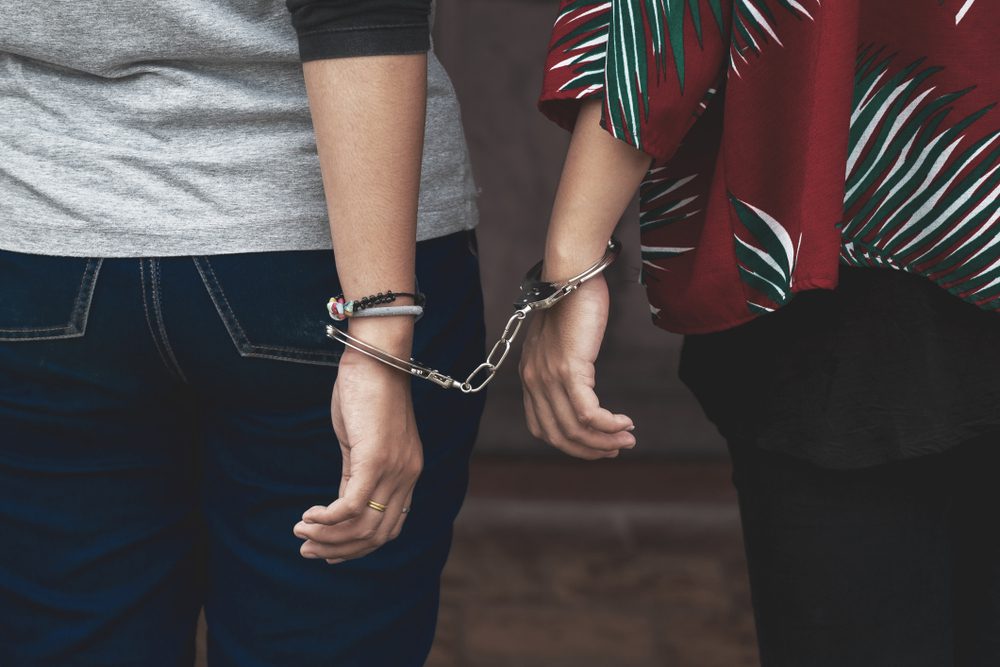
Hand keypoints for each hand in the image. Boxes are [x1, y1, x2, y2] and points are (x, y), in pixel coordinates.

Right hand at [293, 324, 421, 563]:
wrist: (376, 358)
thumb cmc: (367, 392)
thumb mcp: (362, 441)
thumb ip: (357, 473)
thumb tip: (341, 506)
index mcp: (408, 473)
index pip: (390, 528)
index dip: (358, 547)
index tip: (329, 550)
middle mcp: (407, 476)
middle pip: (377, 535)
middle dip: (340, 550)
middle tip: (307, 549)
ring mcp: (394, 469)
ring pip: (362, 526)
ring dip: (328, 537)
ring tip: (302, 534)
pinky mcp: (375, 459)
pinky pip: (350, 506)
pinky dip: (327, 519)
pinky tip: (308, 516)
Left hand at [519, 273, 635, 458]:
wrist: (571, 273)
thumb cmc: (572, 300)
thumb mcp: (562, 340)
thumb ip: (564, 365)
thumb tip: (581, 384)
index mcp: (530, 376)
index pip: (542, 427)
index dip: (570, 444)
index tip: (597, 445)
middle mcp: (533, 381)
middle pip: (557, 435)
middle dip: (589, 450)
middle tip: (617, 448)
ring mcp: (548, 377)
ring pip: (574, 428)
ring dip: (604, 440)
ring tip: (627, 438)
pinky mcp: (567, 369)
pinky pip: (587, 412)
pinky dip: (607, 424)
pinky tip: (624, 422)